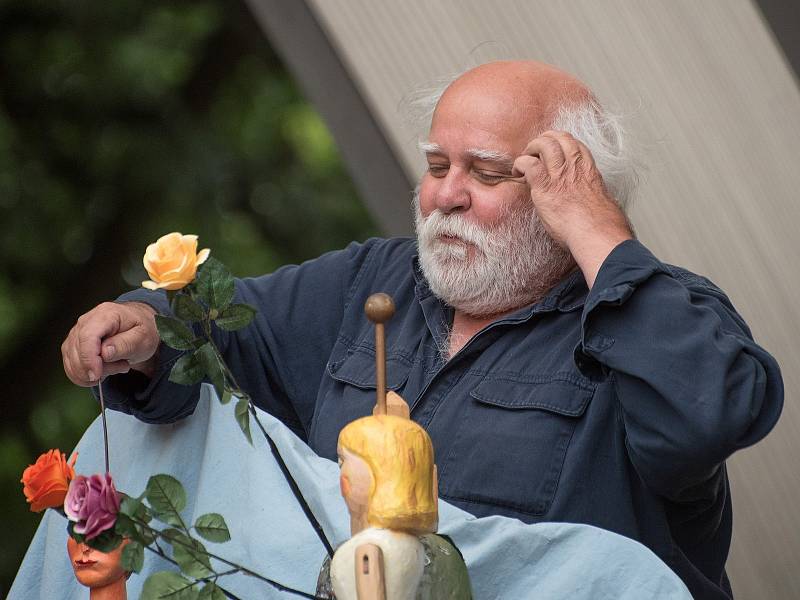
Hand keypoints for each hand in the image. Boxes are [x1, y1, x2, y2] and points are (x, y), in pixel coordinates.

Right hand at [61, 302, 158, 385]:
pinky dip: (85, 377)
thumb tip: (104, 353)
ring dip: (95, 373)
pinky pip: (71, 368)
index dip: (89, 358)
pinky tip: (104, 371)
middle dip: (99, 368)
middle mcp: (86, 321)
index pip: (87, 336)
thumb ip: (125, 344)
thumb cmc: (142, 330)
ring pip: (73, 363)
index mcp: (105, 315)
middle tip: (123, 365)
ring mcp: (76, 334)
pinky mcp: (72, 347)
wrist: (138, 327)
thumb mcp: (143, 337)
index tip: (96, 375)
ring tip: (117, 365)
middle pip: (79, 352)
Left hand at [512, 130, 632, 285]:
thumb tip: (590, 202)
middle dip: (546, 138)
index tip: (554, 149)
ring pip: (545, 144)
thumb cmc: (603, 226)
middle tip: (535, 149)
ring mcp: (560, 175)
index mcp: (589, 171)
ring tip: (525, 158)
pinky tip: (518, 172)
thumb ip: (593, 196)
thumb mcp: (603, 203)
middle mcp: (575, 168)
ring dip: (532, 147)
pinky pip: (529, 164)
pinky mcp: (545, 187)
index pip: (576, 145)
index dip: (562, 142)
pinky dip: (520, 164)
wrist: (597, 234)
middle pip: (561, 138)